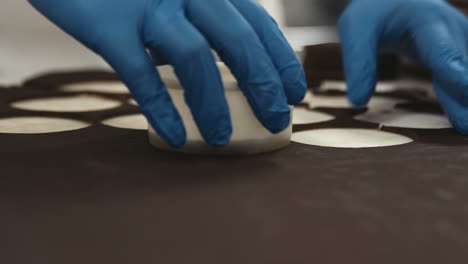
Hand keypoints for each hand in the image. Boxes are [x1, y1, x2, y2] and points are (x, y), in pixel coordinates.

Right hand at [29, 0, 305, 146]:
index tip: (296, 94)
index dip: (282, 60)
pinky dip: (161, 110)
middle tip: (277, 121)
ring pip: (195, 58)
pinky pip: (141, 74)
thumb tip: (225, 68)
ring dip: (214, 104)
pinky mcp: (109, 27)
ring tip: (222, 140)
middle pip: (238, 41)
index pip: (258, 23)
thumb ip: (199, 22)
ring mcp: (148, 7)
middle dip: (263, 85)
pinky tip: (175, 137)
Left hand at [339, 0, 467, 133]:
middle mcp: (451, 31)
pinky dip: (465, 95)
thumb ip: (359, 62)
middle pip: (465, 67)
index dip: (454, 70)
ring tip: (466, 125)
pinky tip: (464, 117)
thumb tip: (358, 101)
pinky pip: (467, 77)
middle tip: (467, 124)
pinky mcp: (461, 55)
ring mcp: (460, 42)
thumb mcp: (356, 28)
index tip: (465, 88)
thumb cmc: (375, 12)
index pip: (442, 49)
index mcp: (426, 20)